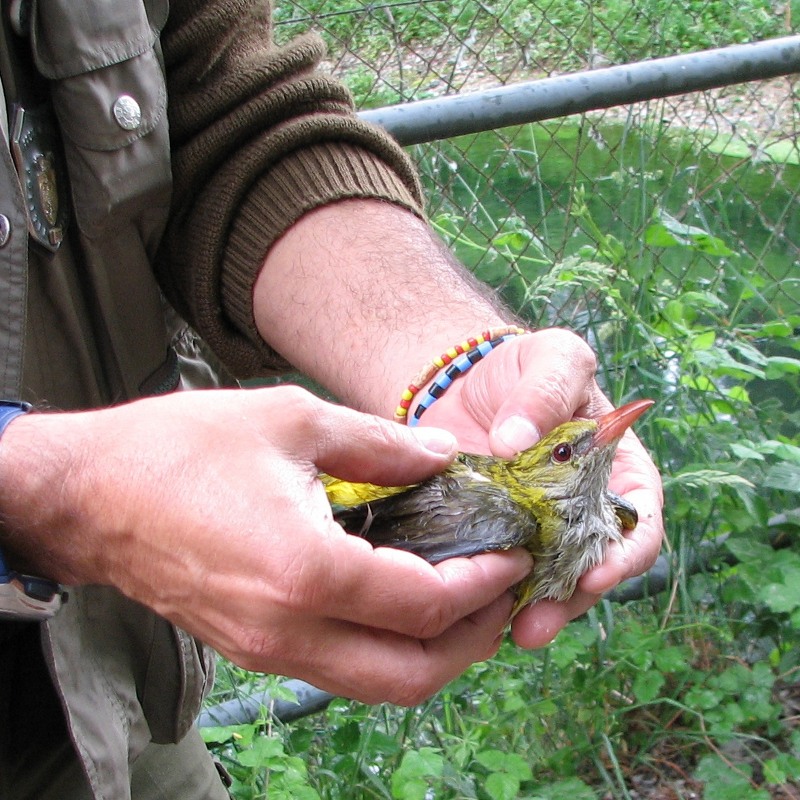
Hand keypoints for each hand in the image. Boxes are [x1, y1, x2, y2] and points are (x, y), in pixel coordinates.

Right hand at [0, 387, 531, 704]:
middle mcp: (290, 630)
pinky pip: (341, 668)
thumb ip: (379, 442)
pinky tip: (403, 599)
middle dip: (473, 639)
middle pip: (412, 673)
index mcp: (306, 571)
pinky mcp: (252, 648)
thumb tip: (443, 456)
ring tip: (466, 602)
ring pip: (378, 683)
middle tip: (504, 592)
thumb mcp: (292, 419)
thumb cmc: (182, 448)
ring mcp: (267, 650)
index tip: (514, 553)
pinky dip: (388, 646)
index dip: (483, 582)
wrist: (91, 494)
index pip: (425, 603)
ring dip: (434, 652)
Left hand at [418, 327, 664, 647]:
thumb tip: (515, 441)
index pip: (637, 526)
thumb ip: (546, 391)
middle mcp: (579, 513)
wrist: (462, 383)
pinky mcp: (488, 536)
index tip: (595, 576)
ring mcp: (532, 530)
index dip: (623, 557)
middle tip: (535, 626)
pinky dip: (483, 595)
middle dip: (566, 602)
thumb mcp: (551, 357)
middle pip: (587, 570)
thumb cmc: (523, 368)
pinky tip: (465, 614)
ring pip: (539, 583)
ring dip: (525, 610)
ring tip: (500, 632)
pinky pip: (491, 572)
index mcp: (616, 474)